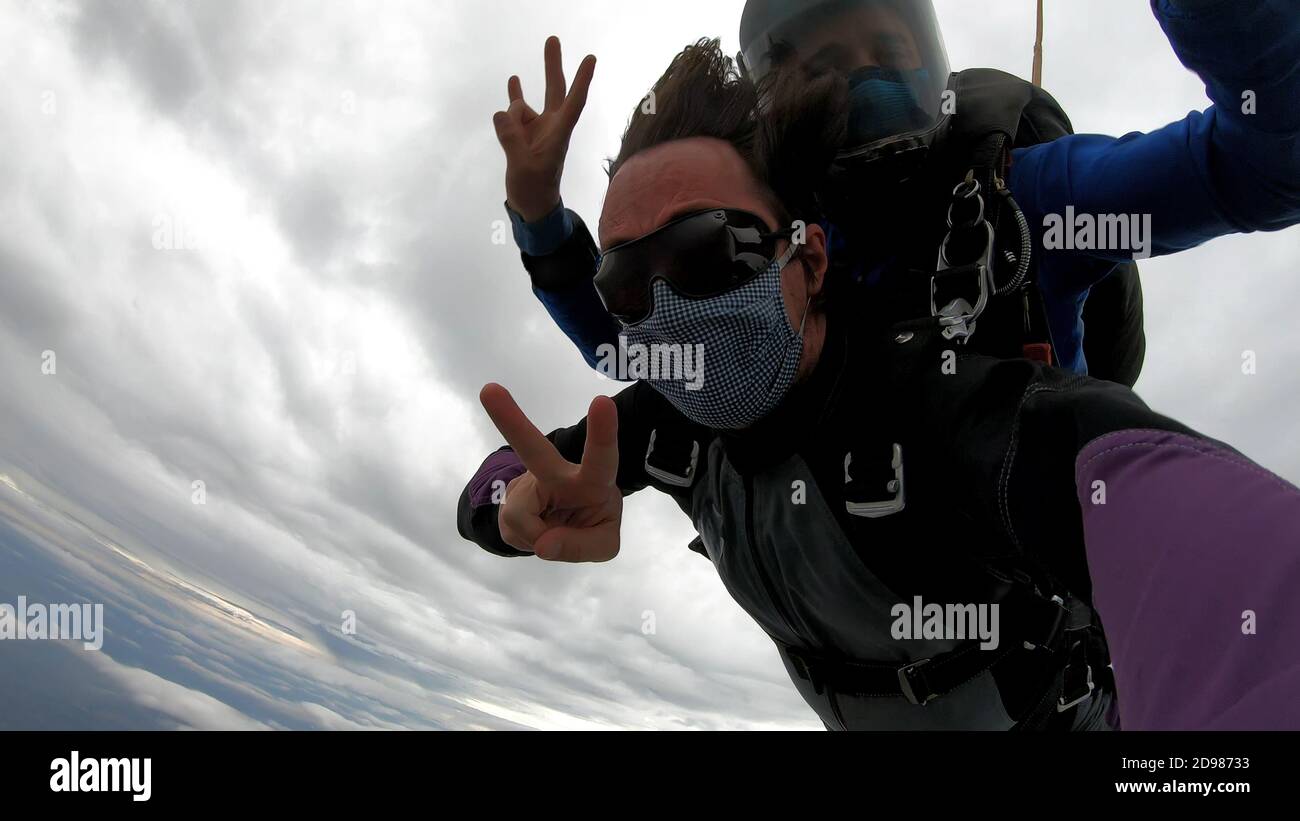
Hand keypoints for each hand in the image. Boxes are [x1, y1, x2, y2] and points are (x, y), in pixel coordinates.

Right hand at [480, 383, 621, 562]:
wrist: (563, 524)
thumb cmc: (593, 523)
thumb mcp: (604, 544)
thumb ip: (582, 546)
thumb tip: (543, 544)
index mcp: (594, 478)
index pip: (602, 457)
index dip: (602, 432)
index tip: (601, 402)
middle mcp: (559, 472)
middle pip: (533, 449)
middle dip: (510, 420)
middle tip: (489, 390)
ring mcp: (530, 482)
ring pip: (520, 517)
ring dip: (536, 537)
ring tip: (551, 532)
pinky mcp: (511, 497)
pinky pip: (512, 528)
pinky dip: (526, 539)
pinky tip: (536, 527)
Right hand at [492, 37, 595, 223]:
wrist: (532, 207)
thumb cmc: (534, 190)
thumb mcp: (521, 166)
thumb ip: (512, 139)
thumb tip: (503, 113)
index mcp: (558, 134)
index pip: (574, 102)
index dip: (582, 81)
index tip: (590, 59)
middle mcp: (550, 127)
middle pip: (554, 90)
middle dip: (553, 65)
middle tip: (552, 39)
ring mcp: (536, 129)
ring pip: (523, 106)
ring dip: (514, 111)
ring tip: (514, 134)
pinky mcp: (523, 134)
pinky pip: (514, 112)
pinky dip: (514, 98)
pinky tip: (514, 81)